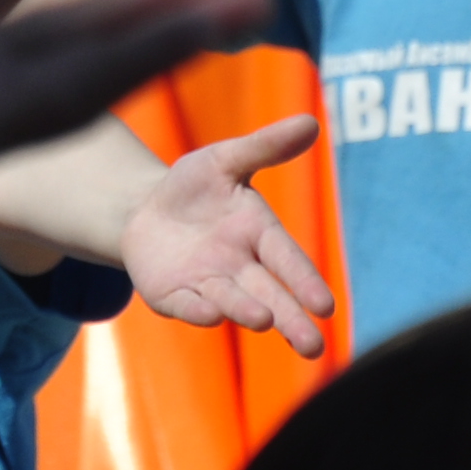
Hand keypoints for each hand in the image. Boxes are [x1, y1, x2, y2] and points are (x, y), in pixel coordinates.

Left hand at [123, 115, 336, 357]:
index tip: (326, 305)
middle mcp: (239, 267)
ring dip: (248, 313)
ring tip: (264, 321)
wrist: (144, 210)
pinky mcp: (174, 295)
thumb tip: (310, 122)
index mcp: (259, 234)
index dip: (306, 281)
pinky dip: (198, 310)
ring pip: (232, 302)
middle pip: (270, 296)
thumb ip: (265, 147)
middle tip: (314, 347)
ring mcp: (207, 284)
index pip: (287, 259)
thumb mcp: (225, 159)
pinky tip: (210, 315)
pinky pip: (187, 304)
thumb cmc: (194, 187)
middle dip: (291, 320)